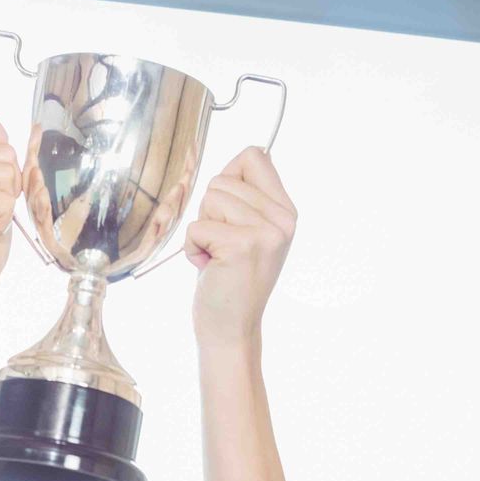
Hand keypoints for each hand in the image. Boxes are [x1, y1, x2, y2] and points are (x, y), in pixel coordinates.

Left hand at [185, 147, 295, 347]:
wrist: (231, 329)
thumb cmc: (230, 280)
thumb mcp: (250, 231)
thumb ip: (249, 196)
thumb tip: (249, 151)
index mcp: (286, 210)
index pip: (254, 155)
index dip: (229, 179)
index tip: (229, 215)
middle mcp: (283, 219)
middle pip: (223, 178)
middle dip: (210, 211)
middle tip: (222, 245)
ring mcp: (266, 232)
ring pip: (210, 199)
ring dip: (202, 230)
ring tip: (217, 256)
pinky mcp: (242, 246)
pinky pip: (197, 226)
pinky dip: (193, 248)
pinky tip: (210, 268)